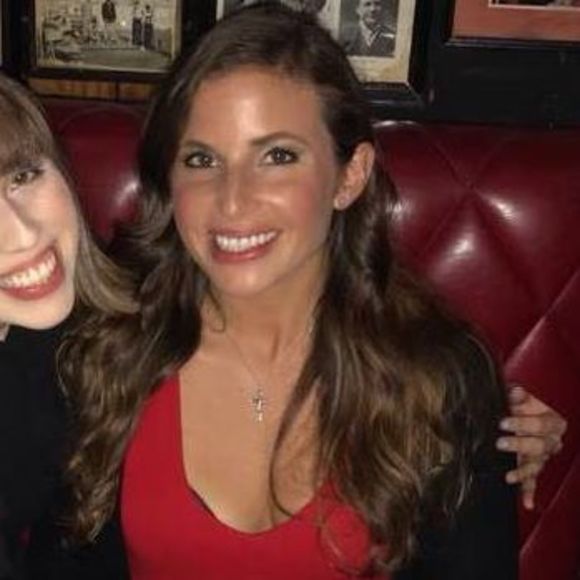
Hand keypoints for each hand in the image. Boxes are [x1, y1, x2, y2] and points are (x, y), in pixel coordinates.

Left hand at [496, 385, 566, 509]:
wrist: (530, 416)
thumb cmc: (526, 406)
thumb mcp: (524, 399)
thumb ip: (520, 396)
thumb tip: (516, 391)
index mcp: (553, 423)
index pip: (542, 424)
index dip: (523, 422)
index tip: (503, 422)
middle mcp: (551, 441)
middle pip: (540, 446)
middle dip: (520, 445)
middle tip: (501, 443)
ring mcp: (543, 456)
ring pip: (536, 466)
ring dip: (523, 472)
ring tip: (509, 476)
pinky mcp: (534, 467)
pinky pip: (533, 481)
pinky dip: (529, 492)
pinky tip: (527, 503)